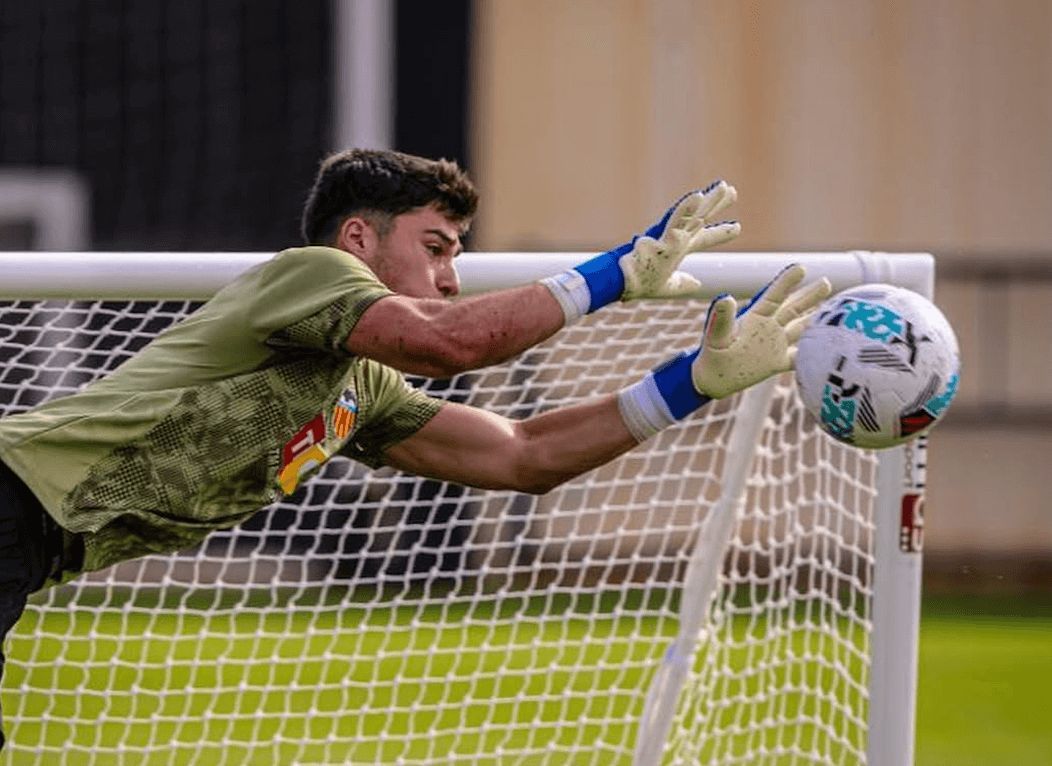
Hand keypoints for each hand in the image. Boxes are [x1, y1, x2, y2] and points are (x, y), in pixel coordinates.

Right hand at [619, 181, 740, 300]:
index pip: (704, 238)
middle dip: (716, 205)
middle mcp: (677, 238)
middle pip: (701, 218)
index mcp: (679, 249)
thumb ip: (684, 283)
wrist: (624, 283)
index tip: (737, 227)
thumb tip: (698, 283)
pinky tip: (699, 195)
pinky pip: (676, 219)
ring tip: (724, 186)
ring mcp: (671, 235)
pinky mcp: (662, 236)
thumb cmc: (640, 283)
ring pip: (694, 214)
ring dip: (709, 200)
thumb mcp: (669, 286)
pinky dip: (687, 207)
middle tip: (731, 190)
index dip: (720, 232)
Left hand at [690, 264, 831, 398]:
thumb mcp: (716, 337)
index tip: (800, 267)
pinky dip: (815, 355)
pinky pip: (801, 357)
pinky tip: (832, 350)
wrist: (712, 381)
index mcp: (755, 318)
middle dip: (809, 296)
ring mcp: (775, 345)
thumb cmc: (711, 355)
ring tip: (838, 311)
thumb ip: (721, 319)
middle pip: (793, 309)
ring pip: (801, 329)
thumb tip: (724, 297)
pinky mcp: (778, 363)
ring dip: (817, 321)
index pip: (774, 296)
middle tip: (826, 282)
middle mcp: (768, 328)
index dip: (786, 282)